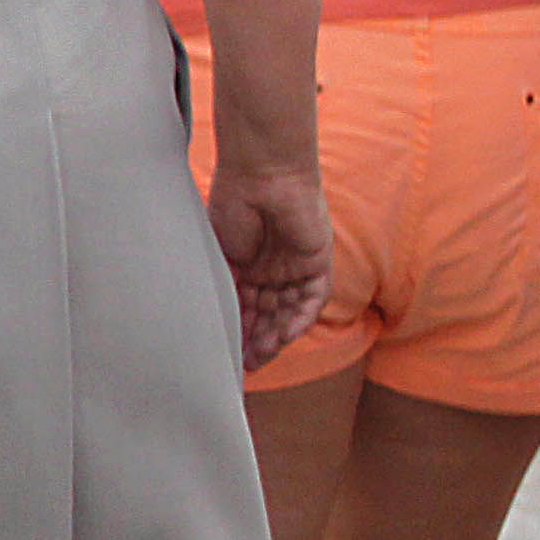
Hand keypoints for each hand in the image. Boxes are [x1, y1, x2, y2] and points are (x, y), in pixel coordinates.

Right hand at [212, 154, 333, 371]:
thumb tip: (222, 321)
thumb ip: (227, 285)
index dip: (239, 331)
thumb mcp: (223, 253)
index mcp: (248, 265)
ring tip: (262, 355)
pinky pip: (313, 297)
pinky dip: (301, 317)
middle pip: (268, 314)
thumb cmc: (233, 205)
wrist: (261, 174)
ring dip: (277, 334)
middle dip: (258, 340)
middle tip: (246, 364)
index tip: (228, 355)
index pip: (246, 307)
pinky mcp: (317, 260)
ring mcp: (295, 265)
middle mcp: (273, 269)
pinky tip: (286, 335)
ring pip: (289, 310)